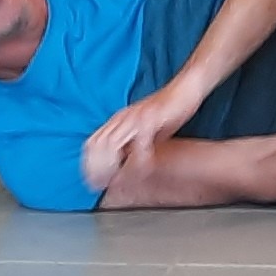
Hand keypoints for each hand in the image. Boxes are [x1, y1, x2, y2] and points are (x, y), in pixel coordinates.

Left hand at [81, 81, 199, 191]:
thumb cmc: (168, 111)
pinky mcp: (150, 116)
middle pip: (99, 146)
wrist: (184, 89)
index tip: (95, 182)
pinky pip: (139, 141)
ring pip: (113, 145)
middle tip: (105, 185)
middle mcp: (123, 117)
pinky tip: (147, 165)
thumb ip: (132, 147)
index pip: (93, 143)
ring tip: (123, 180)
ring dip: (116, 166)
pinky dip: (139, 157)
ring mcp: (135, 116)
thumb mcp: (146, 132)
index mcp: (119, 120)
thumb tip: (122, 170)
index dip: (91, 165)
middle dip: (99, 169)